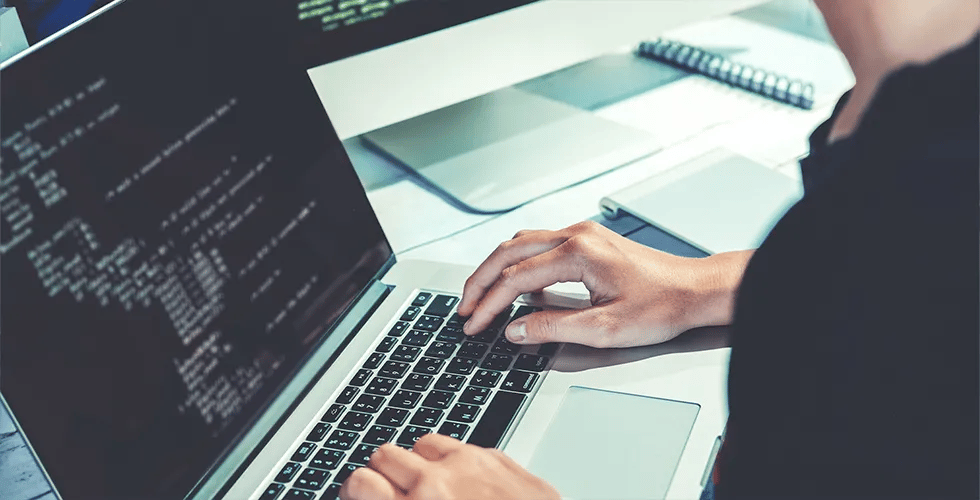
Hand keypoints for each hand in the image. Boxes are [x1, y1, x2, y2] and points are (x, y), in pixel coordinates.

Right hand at [339, 434, 559, 499]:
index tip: (365, 497)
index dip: (359, 490)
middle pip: (384, 454)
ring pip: (422, 443)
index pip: (359, 481)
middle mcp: (437, 484)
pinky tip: (466, 486)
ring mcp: (469, 465)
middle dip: (386, 474)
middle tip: (396, 495)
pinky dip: (457, 463)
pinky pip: (461, 447)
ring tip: (432, 487)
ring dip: (422, 463)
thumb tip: (379, 496)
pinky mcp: (497, 457)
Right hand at [458, 221, 748, 347]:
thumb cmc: (661, 306)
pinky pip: (540, 245)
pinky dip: (518, 263)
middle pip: (508, 251)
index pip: (515, 278)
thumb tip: (516, 330)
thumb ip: (554, 327)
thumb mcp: (605, 329)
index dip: (489, 304)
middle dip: (480, 280)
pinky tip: (516, 284)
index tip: (473, 325)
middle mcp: (576, 235)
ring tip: (480, 294)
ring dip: (496, 268)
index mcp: (577, 253)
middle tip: (463, 306)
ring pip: (521, 243)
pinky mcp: (588, 241)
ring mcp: (582, 234)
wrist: (695, 290)